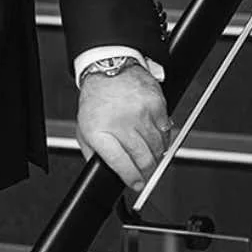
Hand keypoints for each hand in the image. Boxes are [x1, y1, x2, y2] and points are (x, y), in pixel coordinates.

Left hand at [76, 66, 173, 190]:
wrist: (110, 67)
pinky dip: (164, 139)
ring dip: (157, 157)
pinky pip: (167, 130)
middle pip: (143, 159)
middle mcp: (121, 123)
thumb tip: (103, 171)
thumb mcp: (84, 128)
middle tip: (147, 175)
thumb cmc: (96, 99)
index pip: (120, 163)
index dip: (132, 178)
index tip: (137, 184)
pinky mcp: (156, 105)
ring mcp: (140, 114)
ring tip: (152, 158)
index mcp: (100, 132)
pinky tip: (157, 139)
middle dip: (148, 172)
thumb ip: (93, 152)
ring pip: (157, 147)